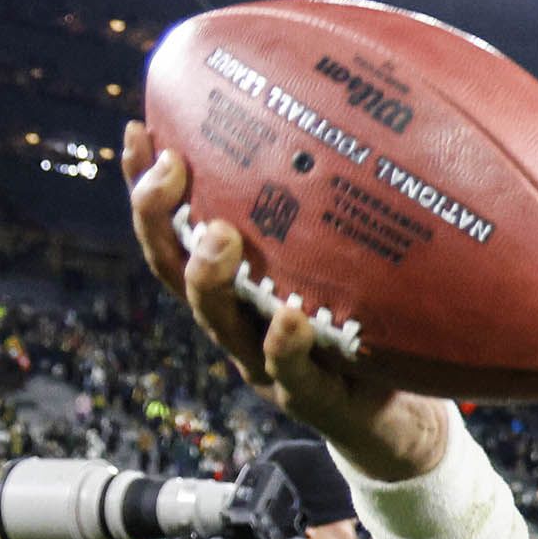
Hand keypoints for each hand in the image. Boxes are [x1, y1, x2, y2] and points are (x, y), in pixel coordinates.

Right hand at [122, 123, 450, 481]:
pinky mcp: (310, 399)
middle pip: (175, 271)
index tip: (138, 131)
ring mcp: (267, 364)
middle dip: (160, 220)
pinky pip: (290, 373)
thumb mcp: (345, 266)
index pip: (174, 233)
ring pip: (219, 322)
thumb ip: (333, 214)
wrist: (399, 419)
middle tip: (170, 171)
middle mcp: (239, 323)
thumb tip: (349, 119)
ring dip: (210, 279)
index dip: (145, 189)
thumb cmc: (370, 331)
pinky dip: (285, 344)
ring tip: (218, 238)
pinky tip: (289, 316)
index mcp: (237, 287)